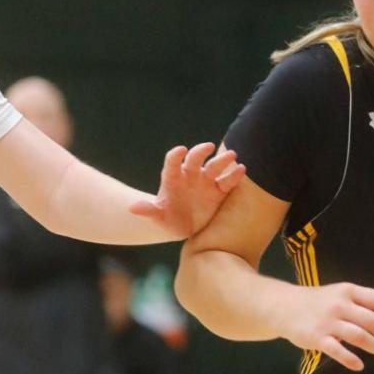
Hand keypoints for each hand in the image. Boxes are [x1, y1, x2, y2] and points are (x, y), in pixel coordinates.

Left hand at [130, 143, 245, 237]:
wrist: (186, 226)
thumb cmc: (169, 220)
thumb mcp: (159, 217)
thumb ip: (149, 211)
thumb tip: (132, 208)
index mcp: (173, 178)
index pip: (172, 162)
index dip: (176, 155)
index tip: (181, 150)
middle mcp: (190, 175)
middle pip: (195, 159)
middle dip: (201, 152)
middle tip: (209, 146)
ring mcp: (206, 181)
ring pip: (214, 167)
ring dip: (223, 161)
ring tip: (232, 156)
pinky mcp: (219, 191)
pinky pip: (227, 182)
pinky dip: (234, 176)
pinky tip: (242, 170)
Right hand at [280, 282, 373, 371]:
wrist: (283, 306)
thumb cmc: (320, 300)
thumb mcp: (344, 293)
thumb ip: (370, 298)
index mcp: (349, 291)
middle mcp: (339, 305)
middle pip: (370, 319)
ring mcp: (327, 322)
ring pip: (357, 335)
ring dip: (372, 344)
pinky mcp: (316, 338)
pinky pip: (337, 350)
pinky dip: (350, 359)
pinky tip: (359, 365)